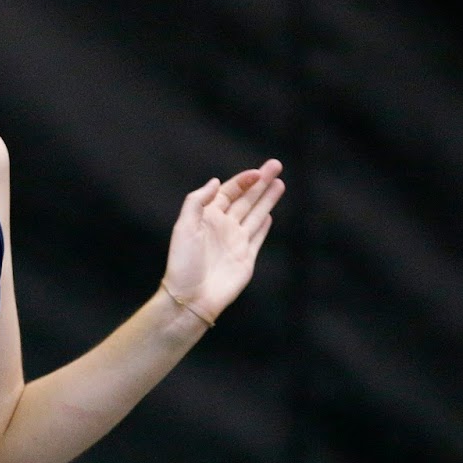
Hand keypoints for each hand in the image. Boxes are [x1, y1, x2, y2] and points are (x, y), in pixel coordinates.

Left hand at [161, 159, 284, 320]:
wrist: (192, 297)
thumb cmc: (183, 263)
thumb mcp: (184, 227)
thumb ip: (198, 202)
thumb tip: (216, 182)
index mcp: (206, 218)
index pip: (228, 192)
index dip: (243, 181)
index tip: (257, 172)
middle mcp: (222, 227)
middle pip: (245, 200)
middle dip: (260, 183)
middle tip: (276, 165)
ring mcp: (235, 242)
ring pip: (254, 215)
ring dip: (266, 199)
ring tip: (279, 183)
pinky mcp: (246, 258)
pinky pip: (257, 237)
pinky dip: (263, 225)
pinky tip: (269, 214)